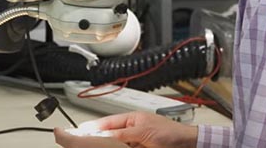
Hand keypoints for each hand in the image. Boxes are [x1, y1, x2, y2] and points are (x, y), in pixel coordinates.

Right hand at [55, 112, 197, 147]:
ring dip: (105, 144)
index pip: (107, 123)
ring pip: (114, 144)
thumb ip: (122, 133)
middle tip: (79, 141)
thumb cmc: (171, 134)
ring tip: (89, 145)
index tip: (78, 131)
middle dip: (95, 137)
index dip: (92, 127)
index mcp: (132, 119)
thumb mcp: (143, 132)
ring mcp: (135, 142)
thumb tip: (105, 134)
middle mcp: (132, 130)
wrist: (187, 144)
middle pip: (108, 134)